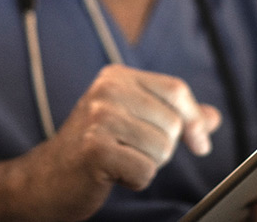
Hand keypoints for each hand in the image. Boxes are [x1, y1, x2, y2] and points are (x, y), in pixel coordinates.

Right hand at [18, 64, 220, 219]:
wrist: (43, 180)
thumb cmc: (92, 151)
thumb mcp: (132, 123)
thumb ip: (172, 116)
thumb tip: (213, 117)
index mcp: (116, 76)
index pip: (176, 90)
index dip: (194, 120)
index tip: (199, 143)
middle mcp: (107, 90)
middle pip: (172, 123)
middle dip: (163, 149)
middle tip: (132, 154)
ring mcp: (98, 117)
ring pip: (161, 149)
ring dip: (147, 166)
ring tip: (119, 161)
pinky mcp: (94, 149)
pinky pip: (144, 171)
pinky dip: (134, 181)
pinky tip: (112, 174)